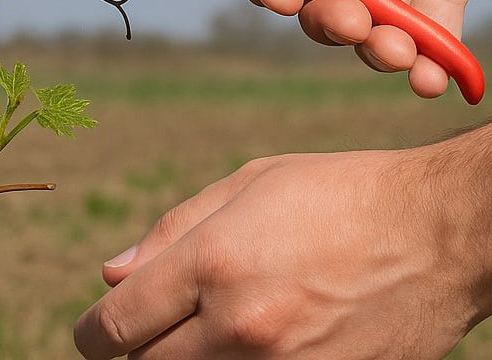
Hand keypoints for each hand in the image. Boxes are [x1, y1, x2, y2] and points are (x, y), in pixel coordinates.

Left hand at [74, 144, 489, 358]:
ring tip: (209, 327)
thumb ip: (172, 230)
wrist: (436, 233)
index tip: (96, 328)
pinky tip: (253, 343)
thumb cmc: (339, 193)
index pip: (115, 328)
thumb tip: (110, 274)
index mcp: (215, 262)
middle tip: (149, 330)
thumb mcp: (252, 184)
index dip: (93, 333)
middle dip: (134, 351)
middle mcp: (240, 327)